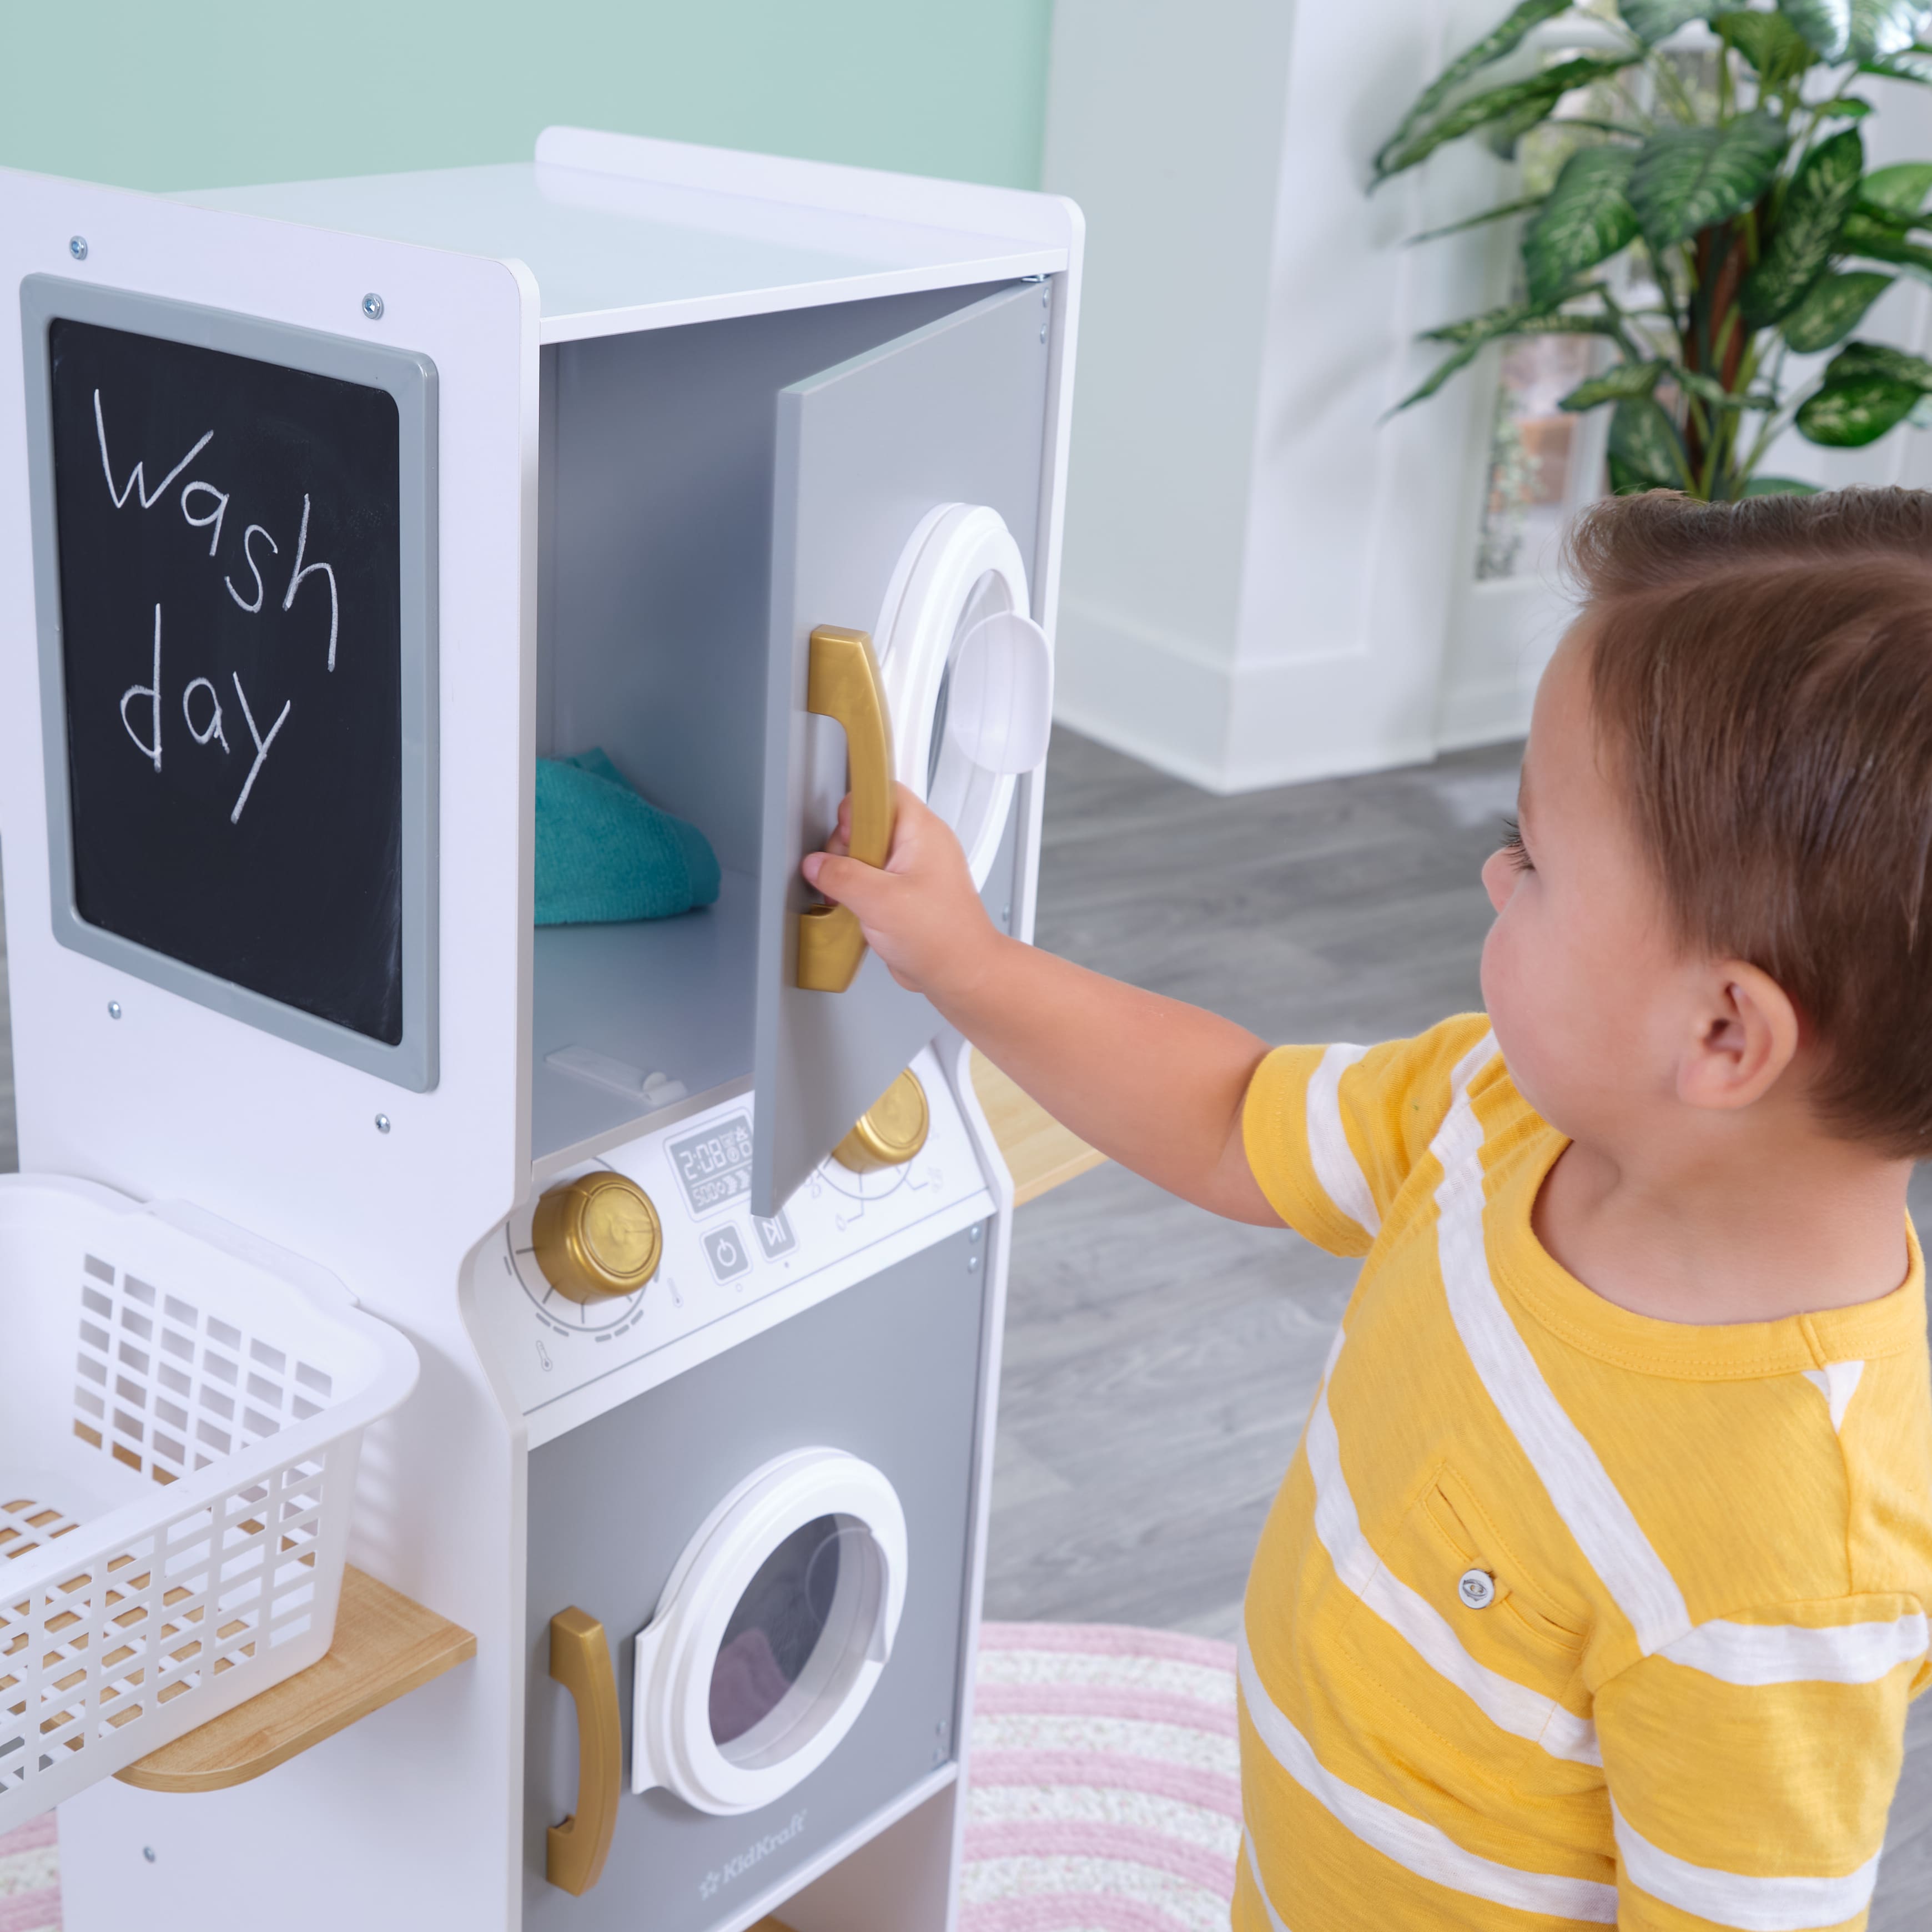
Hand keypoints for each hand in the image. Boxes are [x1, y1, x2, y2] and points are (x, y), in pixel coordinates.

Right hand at [801, 786, 1001, 1001]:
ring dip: (850, 875)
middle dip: (846, 849)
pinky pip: (873, 879)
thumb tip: (816, 864)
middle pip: (868, 824)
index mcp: (922, 831)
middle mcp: (920, 844)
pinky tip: (856, 909)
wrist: (961, 974)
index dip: (857, 810)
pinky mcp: (906, 892)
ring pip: (867, 854)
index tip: (845, 838)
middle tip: (846, 876)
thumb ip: (840, 876)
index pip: (883, 792)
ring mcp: (913, 869)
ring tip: (852, 898)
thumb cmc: (941, 937)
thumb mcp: (879, 901)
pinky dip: (859, 891)